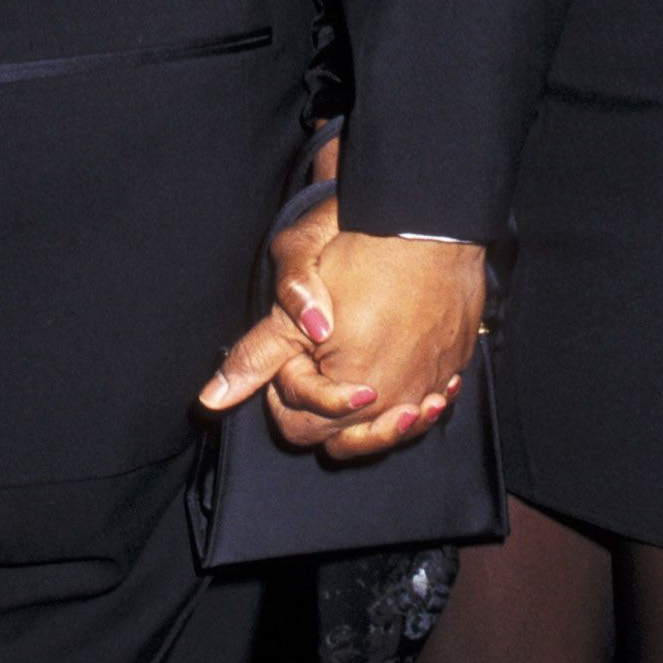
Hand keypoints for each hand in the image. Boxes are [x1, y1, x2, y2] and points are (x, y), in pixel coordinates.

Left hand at [203, 222, 483, 461]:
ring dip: (376, 417)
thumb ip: (256, 356)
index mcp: (345, 391)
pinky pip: (431, 401)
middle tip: (325, 368)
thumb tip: (210, 401)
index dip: (287, 392)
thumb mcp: (291, 299)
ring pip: (393, 429)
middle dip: (328, 414)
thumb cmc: (359, 251)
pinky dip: (415, 396)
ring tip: (370, 382)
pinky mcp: (452, 368)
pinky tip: (404, 371)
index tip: (296, 354)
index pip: (301, 427)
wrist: (429, 221)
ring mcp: (428, 387)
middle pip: (347, 441)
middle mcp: (392, 402)